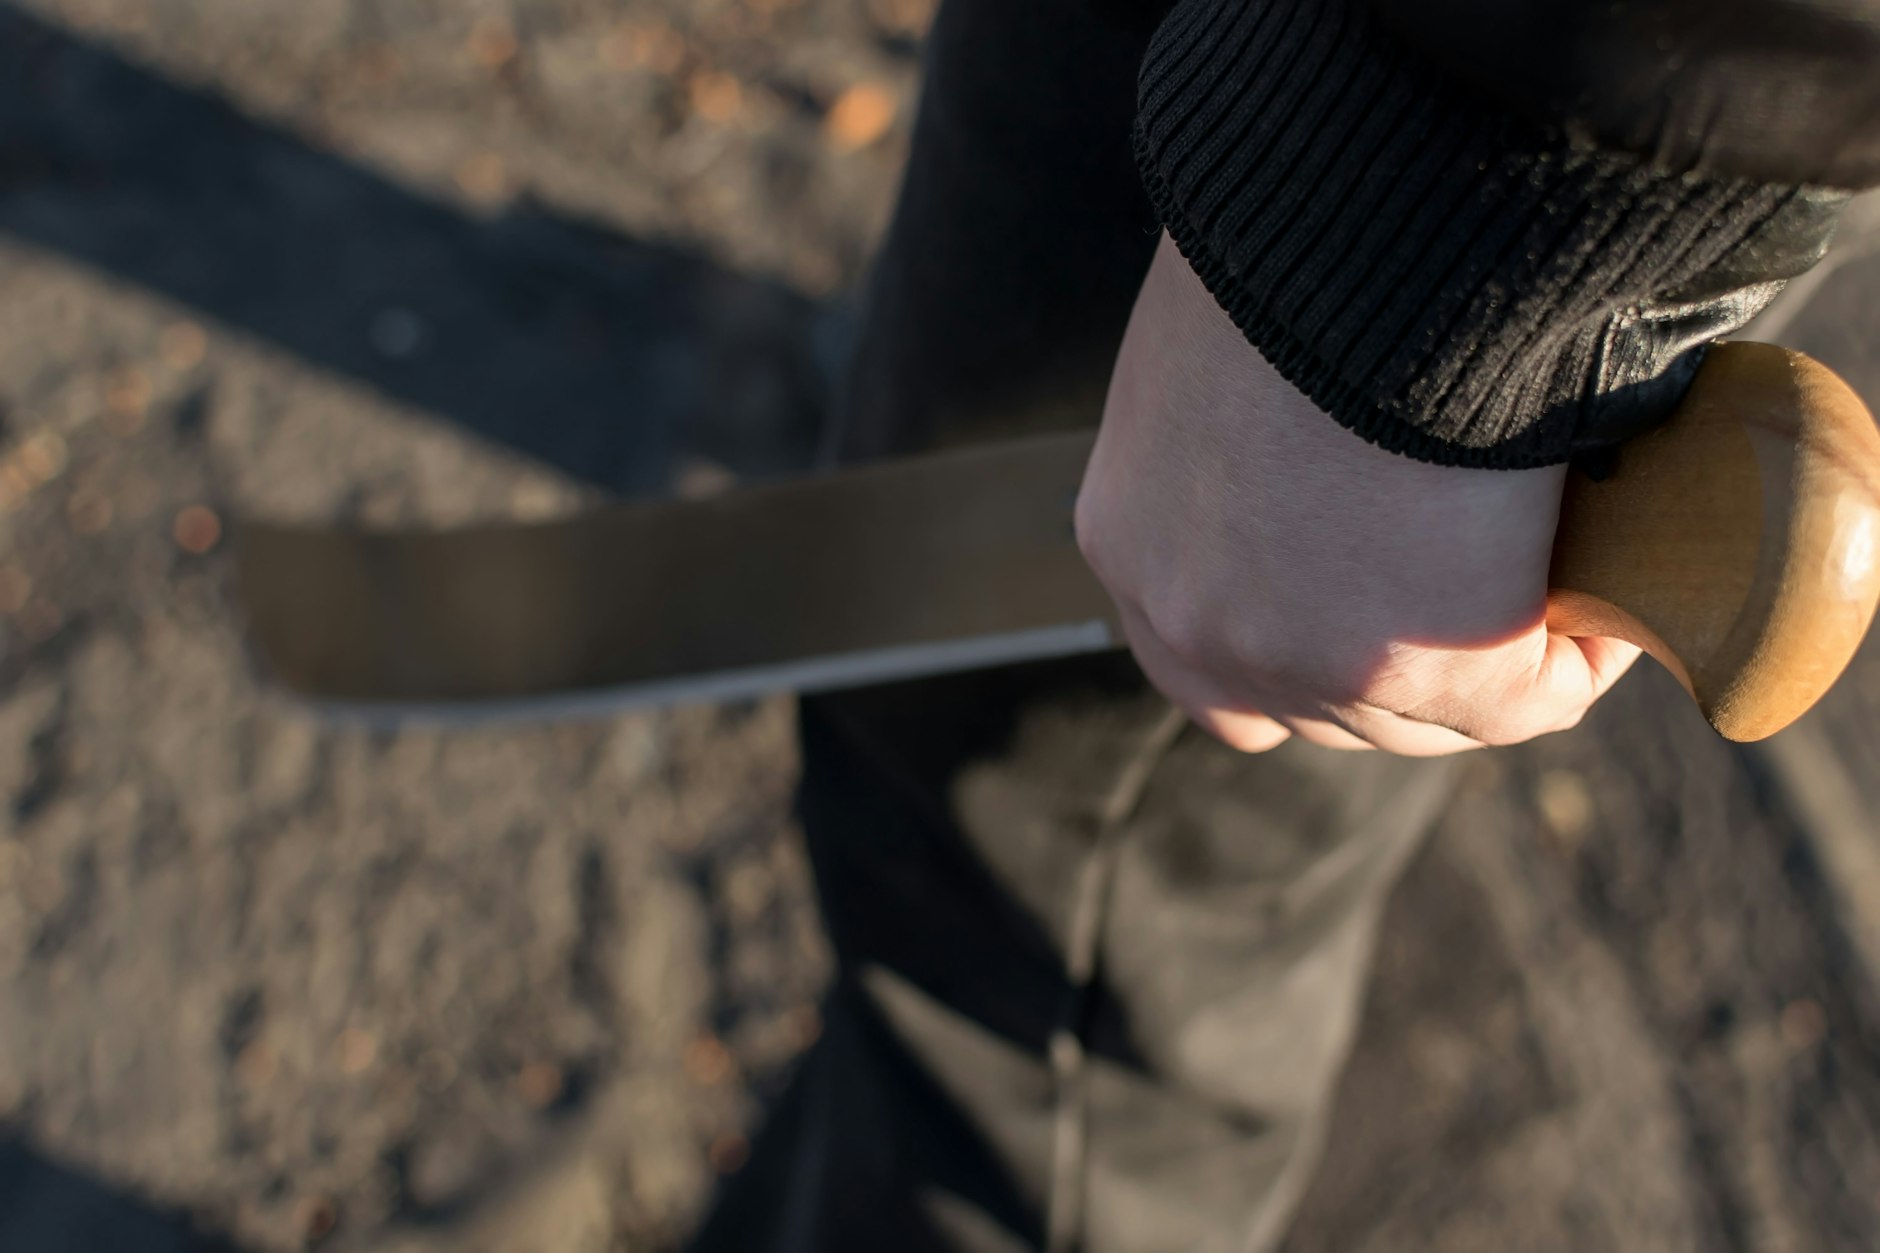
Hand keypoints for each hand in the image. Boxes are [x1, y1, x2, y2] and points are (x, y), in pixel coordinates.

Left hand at [1075, 234, 1639, 754]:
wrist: (1368, 226)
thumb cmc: (1301, 247)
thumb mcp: (1225, 351)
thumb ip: (1246, 435)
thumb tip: (1333, 454)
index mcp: (1131, 542)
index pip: (1204, 657)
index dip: (1301, 640)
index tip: (1382, 586)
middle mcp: (1191, 625)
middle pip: (1311, 709)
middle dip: (1394, 668)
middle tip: (1475, 587)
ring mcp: (1298, 662)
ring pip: (1416, 720)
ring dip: (1488, 661)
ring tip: (1554, 587)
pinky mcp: (1419, 671)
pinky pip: (1526, 701)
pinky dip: (1579, 659)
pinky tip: (1610, 602)